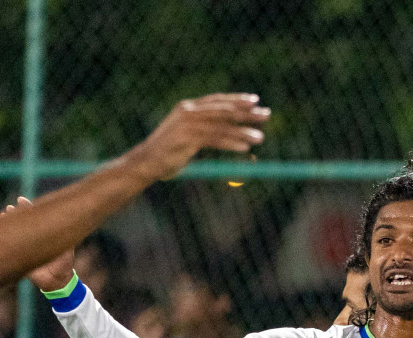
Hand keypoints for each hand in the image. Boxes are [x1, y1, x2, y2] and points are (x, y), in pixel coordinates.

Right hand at [5, 197, 75, 291]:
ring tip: (3, 216)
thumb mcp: (66, 246)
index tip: (21, 200)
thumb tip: (65, 219)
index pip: (33, 216)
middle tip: (9, 208)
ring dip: (7, 224)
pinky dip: (4, 240)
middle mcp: (32, 238)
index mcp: (42, 232)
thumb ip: (64, 234)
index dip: (27, 208)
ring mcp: (25, 247)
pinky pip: (10, 248)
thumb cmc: (64, 262)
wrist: (59, 280)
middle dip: (15, 214)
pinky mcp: (20, 258)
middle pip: (21, 222)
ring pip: (14, 233)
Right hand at [128, 93, 270, 181]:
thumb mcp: (188, 137)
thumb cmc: (168, 153)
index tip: (255, 100)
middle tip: (266, 114)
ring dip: (242, 131)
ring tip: (260, 138)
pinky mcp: (187, 138)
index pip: (217, 100)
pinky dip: (231, 142)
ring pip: (221, 125)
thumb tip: (225, 133)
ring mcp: (187, 124)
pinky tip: (245, 146)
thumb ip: (204, 131)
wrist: (146, 162)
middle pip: (223, 109)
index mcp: (187, 107)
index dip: (236, 99)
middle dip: (246, 112)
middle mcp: (188, 111)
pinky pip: (214, 138)